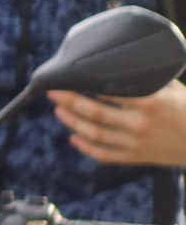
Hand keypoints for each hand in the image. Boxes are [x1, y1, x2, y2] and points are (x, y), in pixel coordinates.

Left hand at [49, 81, 185, 167]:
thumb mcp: (171, 88)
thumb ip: (145, 80)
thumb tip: (118, 66)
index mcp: (150, 101)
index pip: (107, 93)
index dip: (83, 86)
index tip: (67, 79)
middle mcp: (141, 123)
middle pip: (94, 114)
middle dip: (69, 103)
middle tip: (53, 94)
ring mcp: (138, 143)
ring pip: (95, 135)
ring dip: (73, 123)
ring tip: (59, 112)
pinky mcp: (138, 157)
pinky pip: (106, 155)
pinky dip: (87, 148)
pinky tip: (74, 139)